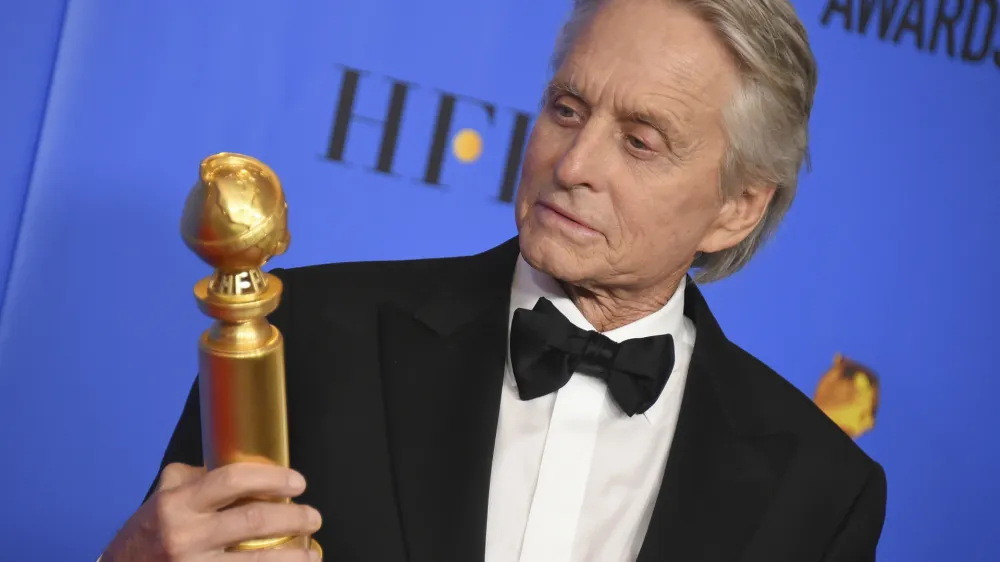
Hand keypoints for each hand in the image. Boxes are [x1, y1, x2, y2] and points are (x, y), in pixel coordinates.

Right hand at [101, 462, 321, 560]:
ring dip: (292, 556)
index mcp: (177, 504)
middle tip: (313, 516)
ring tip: (310, 551)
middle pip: (253, 521)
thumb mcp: (163, 496)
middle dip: (293, 517)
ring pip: (256, 560)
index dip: (272, 478)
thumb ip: (199, 478)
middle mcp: (184, 535)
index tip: (297, 483)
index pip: (232, 480)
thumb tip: (245, 471)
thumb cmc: (146, 534)